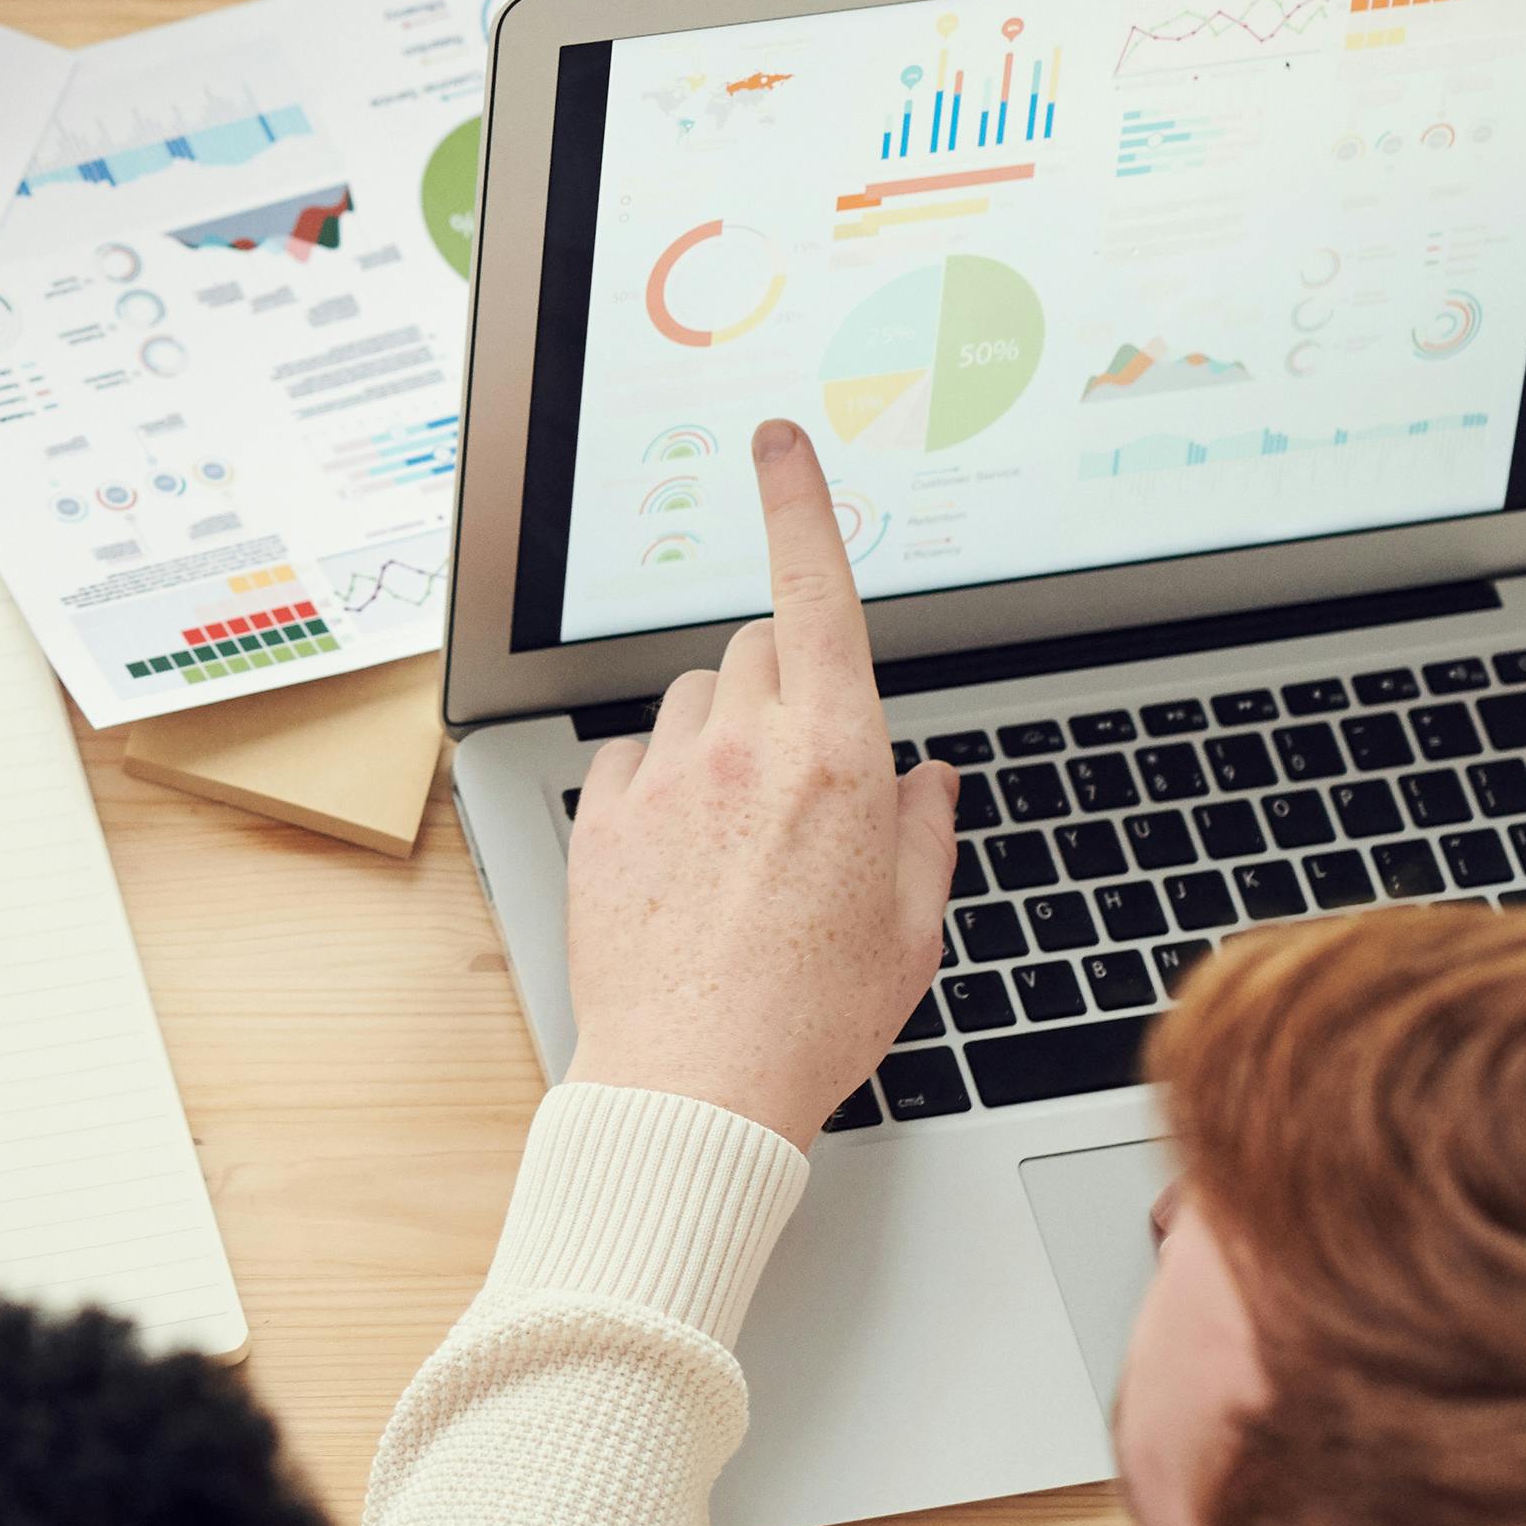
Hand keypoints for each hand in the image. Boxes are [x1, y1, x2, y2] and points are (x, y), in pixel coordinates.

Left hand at [563, 422, 956, 1141]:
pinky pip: (631, 757)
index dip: (797, 501)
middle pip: (756, 645)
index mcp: (838, 759)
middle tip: (797, 767)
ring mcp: (665, 777)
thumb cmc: (814, 1016)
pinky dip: (657, 784)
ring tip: (736, 836)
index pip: (816, 592)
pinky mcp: (601, 815)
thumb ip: (921, 830)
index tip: (779, 439)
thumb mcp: (911, 927)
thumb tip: (924, 777)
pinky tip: (679, 856)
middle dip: (782, 680)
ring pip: (691, 699)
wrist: (697, 1086)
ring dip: (718, 734)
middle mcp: (746, 748)